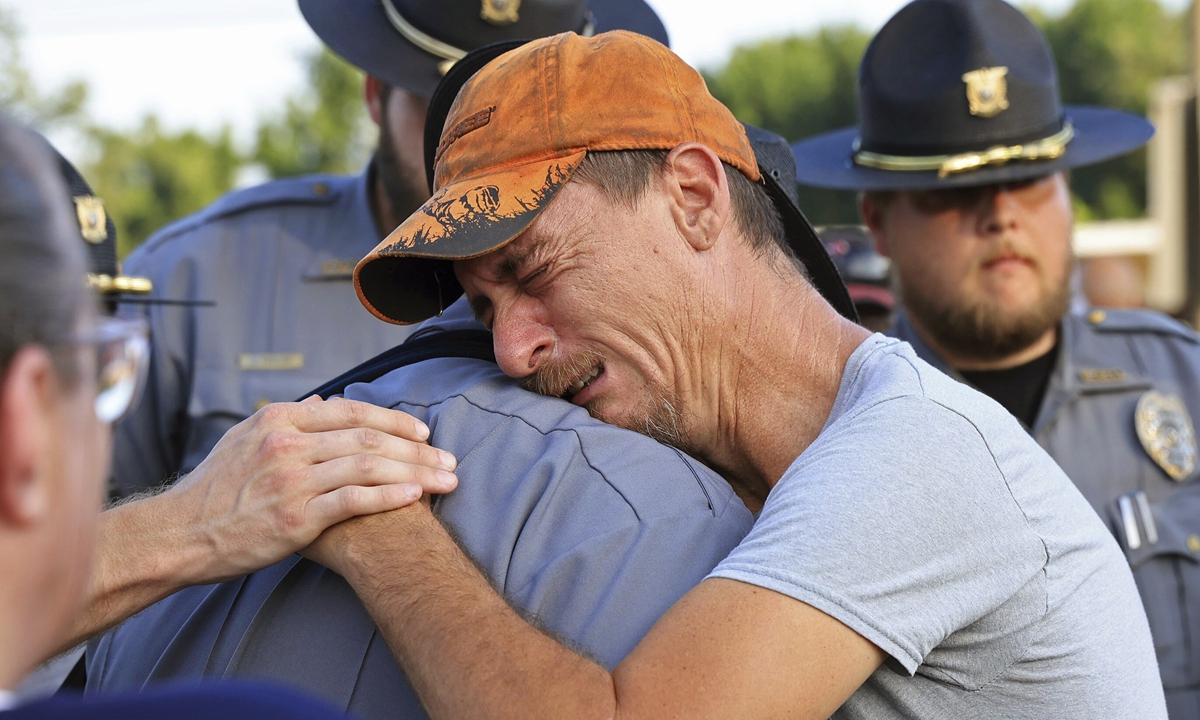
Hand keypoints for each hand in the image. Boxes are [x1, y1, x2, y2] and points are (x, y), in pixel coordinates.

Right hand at [161, 396, 456, 583]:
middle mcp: (287, 444)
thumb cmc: (213, 490)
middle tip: (450, 459)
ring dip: (415, 473)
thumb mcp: (244, 439)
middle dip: (417, 449)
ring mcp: (291, 480)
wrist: (177, 534)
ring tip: (446, 481)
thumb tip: (325, 404)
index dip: (394, 421)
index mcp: (279, 420)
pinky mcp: (294, 517)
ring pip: (369, 467)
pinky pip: (353, 501)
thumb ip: (288, 420)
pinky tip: (415, 497)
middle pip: (369, 439)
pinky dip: (388, 496)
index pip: (352, 412)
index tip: (424, 432)